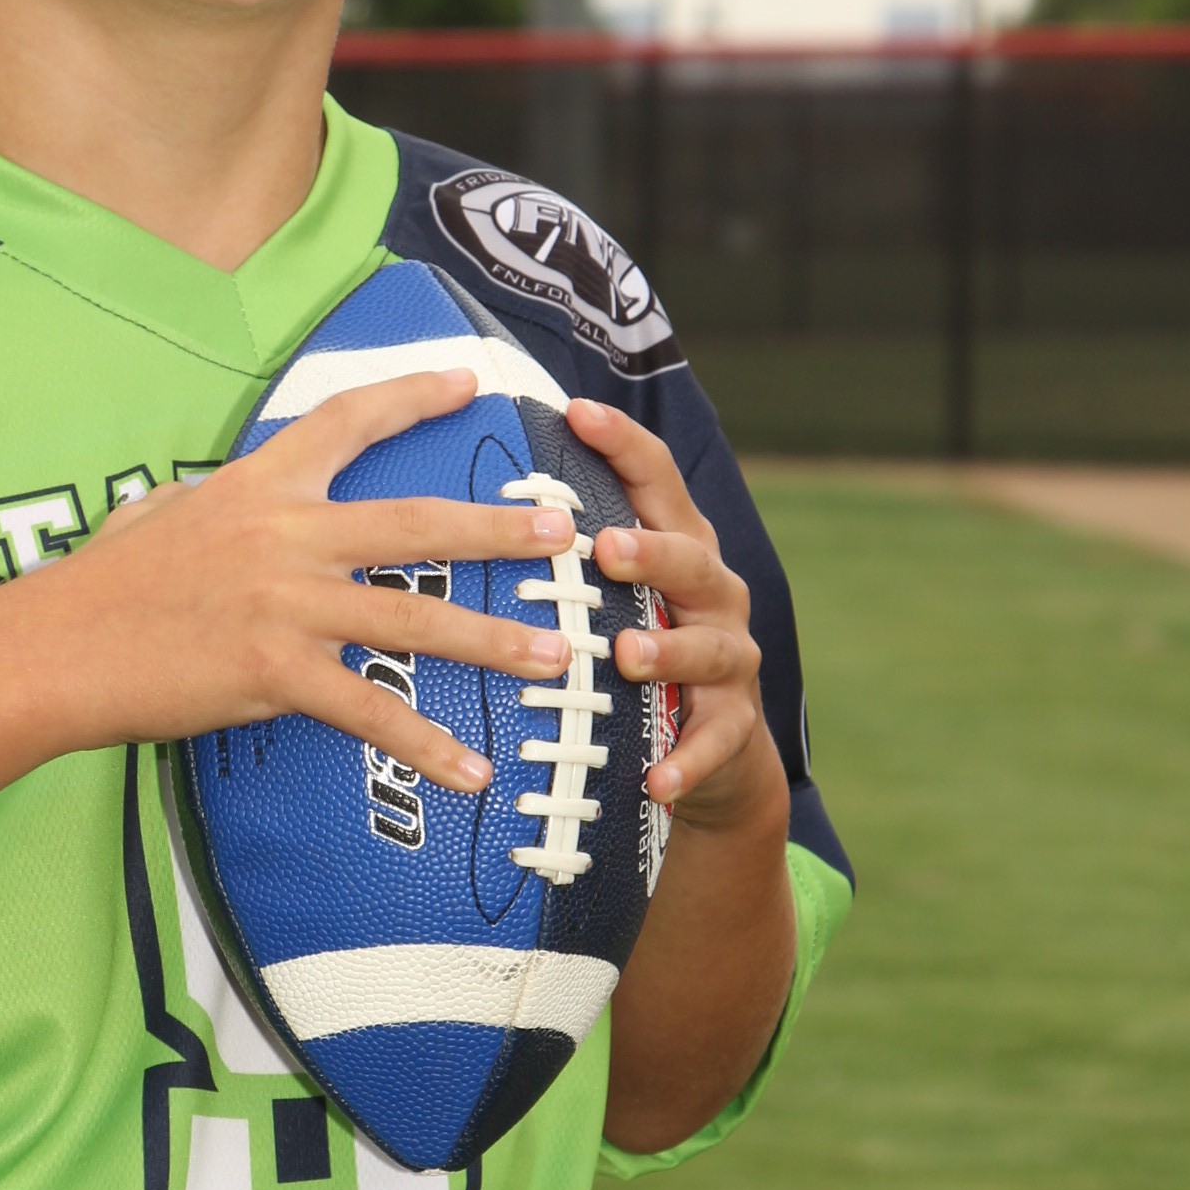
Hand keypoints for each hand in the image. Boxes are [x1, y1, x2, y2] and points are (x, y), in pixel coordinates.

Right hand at [25, 366, 588, 793]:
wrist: (51, 648)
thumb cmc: (95, 585)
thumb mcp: (154, 514)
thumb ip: (206, 501)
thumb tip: (220, 494)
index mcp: (258, 486)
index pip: (347, 420)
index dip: (411, 396)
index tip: (467, 383)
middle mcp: (286, 535)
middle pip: (416, 522)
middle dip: (497, 529)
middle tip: (561, 534)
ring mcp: (286, 604)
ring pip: (415, 619)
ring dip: (493, 639)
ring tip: (553, 655)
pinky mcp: (275, 672)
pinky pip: (370, 711)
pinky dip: (426, 746)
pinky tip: (472, 770)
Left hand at [564, 399, 783, 835]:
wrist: (706, 748)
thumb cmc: (631, 643)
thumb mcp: (606, 592)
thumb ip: (562, 549)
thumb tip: (457, 491)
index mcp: (675, 543)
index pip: (655, 479)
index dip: (623, 444)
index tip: (577, 412)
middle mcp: (711, 591)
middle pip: (691, 556)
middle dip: (650, 551)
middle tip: (605, 547)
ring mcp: (728, 657)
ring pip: (708, 646)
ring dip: (667, 650)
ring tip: (626, 656)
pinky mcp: (732, 725)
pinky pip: (713, 742)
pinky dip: (686, 759)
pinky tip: (656, 778)